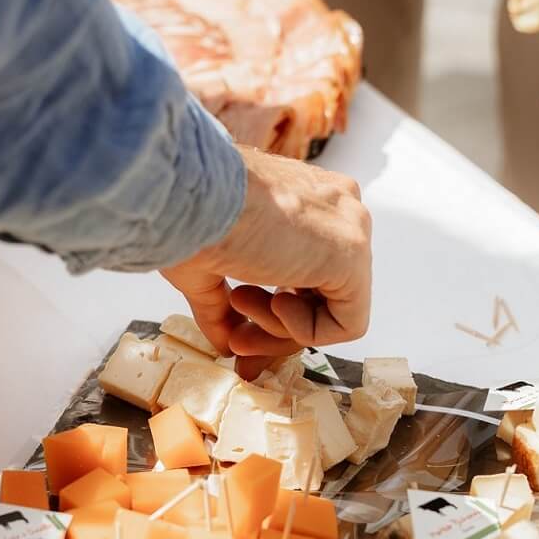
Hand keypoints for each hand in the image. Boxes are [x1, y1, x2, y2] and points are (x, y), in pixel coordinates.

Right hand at [161, 145, 370, 374]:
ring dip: (281, 326)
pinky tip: (275, 305)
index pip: (304, 272)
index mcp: (305, 199)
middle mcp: (336, 208)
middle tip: (236, 345)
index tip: (236, 337)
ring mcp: (350, 227)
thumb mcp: (204, 267)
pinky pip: (348, 322)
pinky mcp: (353, 254)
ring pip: (332, 309)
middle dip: (274, 330)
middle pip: (319, 295)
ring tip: (239, 302)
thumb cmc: (187, 212)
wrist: (186, 193)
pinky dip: (307, 331)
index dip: (271, 315)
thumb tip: (225, 342)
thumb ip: (222, 306)